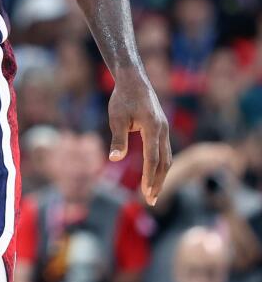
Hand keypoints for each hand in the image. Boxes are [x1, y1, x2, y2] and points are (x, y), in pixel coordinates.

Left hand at [108, 71, 171, 205]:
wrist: (134, 81)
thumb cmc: (122, 98)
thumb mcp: (117, 118)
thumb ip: (118, 139)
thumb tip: (114, 159)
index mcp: (152, 127)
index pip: (152, 158)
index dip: (150, 176)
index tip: (146, 193)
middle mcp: (163, 130)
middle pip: (163, 162)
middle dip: (157, 182)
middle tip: (151, 201)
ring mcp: (165, 130)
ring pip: (167, 158)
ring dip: (160, 176)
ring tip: (153, 192)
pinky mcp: (162, 129)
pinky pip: (165, 151)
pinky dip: (161, 166)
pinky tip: (155, 175)